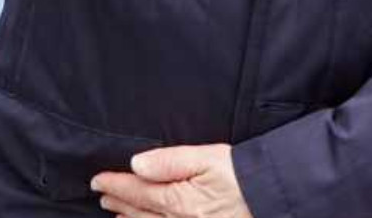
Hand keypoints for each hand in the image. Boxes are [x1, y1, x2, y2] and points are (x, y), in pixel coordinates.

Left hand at [92, 144, 252, 217]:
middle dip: (120, 202)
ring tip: (117, 213)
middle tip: (102, 195)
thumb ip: (170, 161)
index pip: (138, 191)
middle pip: (142, 212)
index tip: (97, 181)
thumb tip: (137, 164)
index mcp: (179, 200)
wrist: (274, 198)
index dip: (115, 185)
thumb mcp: (208, 158)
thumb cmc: (244, 175)